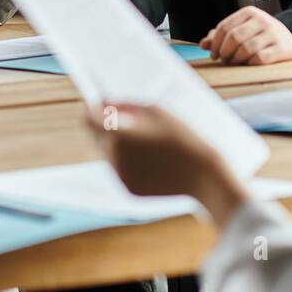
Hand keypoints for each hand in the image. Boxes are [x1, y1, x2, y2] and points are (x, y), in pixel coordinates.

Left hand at [87, 102, 248, 224]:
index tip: (95, 103)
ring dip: (118, 145)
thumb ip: (124, 104)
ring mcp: (121, 176)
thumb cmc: (182, 136)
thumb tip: (102, 102)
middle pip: (98, 137)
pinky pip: (120, 171)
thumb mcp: (155, 110)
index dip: (90, 109)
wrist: (203, 174)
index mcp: (119, 134)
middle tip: (128, 122)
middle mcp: (115, 157)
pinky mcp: (129, 190)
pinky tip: (153, 161)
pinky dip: (129, 163)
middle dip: (107, 128)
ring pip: (108, 154)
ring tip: (148, 144)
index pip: (89, 119)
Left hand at [199, 7, 291, 65]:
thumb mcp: (243, 30)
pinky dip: (251, 64)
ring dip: (237, 60)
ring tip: (236, 62)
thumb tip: (203, 44)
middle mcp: (262, 20)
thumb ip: (222, 36)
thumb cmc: (262, 36)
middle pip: (234, 37)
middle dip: (225, 52)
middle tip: (225, 60)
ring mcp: (273, 33)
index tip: (214, 55)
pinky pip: (260, 58)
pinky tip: (250, 64)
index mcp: (249, 12)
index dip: (215, 44)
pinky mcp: (282, 48)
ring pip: (246, 49)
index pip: (224, 27)